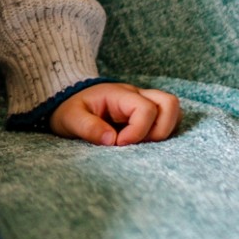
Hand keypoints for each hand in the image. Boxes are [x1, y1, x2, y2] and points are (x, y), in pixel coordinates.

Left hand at [50, 82, 180, 145]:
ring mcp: (142, 102)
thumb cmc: (69, 109)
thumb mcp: (70, 119)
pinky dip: (161, 131)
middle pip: (169, 103)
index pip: (146, 109)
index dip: (138, 131)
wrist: (66, 101)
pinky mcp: (145, 112)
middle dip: (160, 130)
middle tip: (137, 143)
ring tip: (141, 142)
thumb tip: (111, 140)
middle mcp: (136, 95)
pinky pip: (166, 118)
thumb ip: (88, 128)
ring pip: (172, 110)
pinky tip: (142, 141)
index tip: (119, 143)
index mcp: (118, 94)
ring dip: (164, 130)